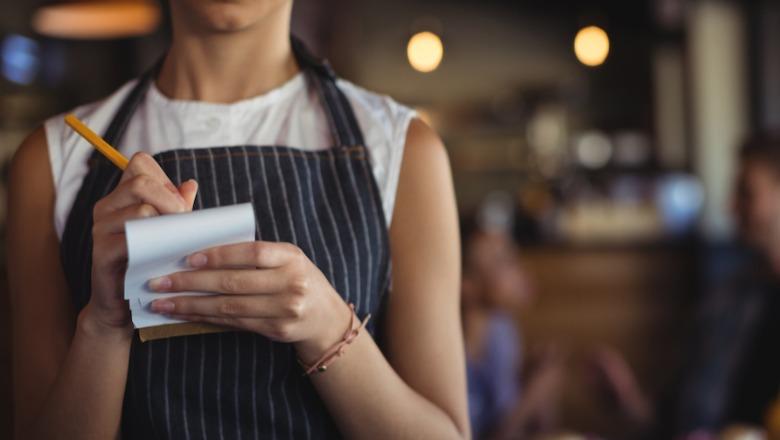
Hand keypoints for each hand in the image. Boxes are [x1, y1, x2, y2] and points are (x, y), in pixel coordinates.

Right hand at [88, 152, 197, 334]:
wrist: (123, 303)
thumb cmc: (148, 263)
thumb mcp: (166, 231)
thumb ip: (176, 207)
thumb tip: (190, 184)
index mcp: (120, 197)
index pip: (140, 163)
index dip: (165, 178)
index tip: (178, 204)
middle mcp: (106, 207)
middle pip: (141, 182)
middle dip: (171, 200)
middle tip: (184, 222)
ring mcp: (100, 229)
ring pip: (141, 209)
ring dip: (167, 224)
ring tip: (177, 242)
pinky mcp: (101, 253)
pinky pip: (132, 239)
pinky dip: (154, 244)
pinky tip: (164, 255)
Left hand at [147, 241, 351, 362]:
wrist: (325, 316)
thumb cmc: (297, 278)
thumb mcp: (285, 258)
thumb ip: (254, 255)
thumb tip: (202, 251)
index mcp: (291, 256)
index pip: (251, 253)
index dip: (219, 255)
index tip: (187, 258)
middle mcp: (291, 283)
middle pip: (234, 283)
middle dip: (191, 283)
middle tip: (159, 282)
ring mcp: (285, 310)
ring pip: (229, 307)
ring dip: (191, 305)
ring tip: (162, 302)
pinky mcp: (277, 330)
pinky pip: (234, 323)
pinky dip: (206, 318)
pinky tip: (185, 314)